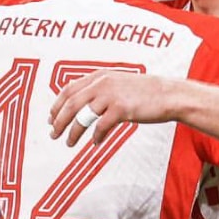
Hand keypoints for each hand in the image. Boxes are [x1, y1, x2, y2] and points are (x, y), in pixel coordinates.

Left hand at [48, 70, 178, 145]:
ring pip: (82, 116)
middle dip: (58, 121)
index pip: (68, 89)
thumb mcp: (118, 82)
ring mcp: (112, 96)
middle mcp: (102, 83)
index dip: (56, 105)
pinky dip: (96, 136)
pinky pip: (101, 126)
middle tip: (53, 134)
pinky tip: (96, 142)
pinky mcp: (122, 109)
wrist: (168, 95)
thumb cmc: (144, 92)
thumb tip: (77, 94)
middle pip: (71, 104)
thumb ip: (98, 86)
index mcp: (99, 76)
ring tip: (69, 142)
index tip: (51, 118)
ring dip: (73, 132)